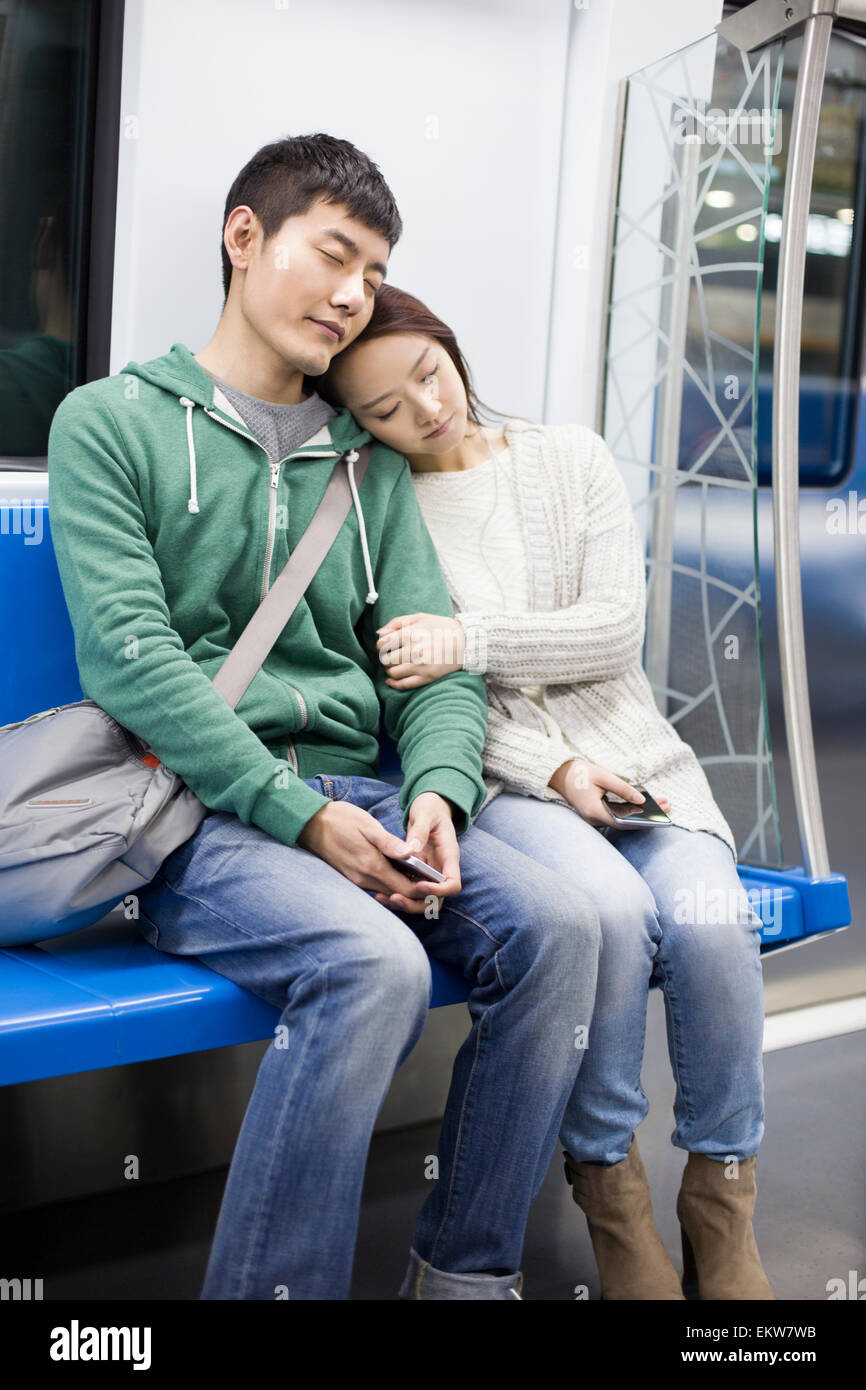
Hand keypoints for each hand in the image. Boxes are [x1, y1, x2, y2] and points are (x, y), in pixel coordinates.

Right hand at [296, 793, 459, 914]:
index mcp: (372, 866)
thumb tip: (411, 853)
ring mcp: (357, 881)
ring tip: (422, 877)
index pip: (405, 889)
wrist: (309, 824)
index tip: (437, 883)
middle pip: (398, 895)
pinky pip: (377, 887)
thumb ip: (389, 843)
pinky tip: (400, 872)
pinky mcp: (352, 878)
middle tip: (435, 882)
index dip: (424, 889)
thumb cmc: (340, 820)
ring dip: (404, 888)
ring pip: (388, 892)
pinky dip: (391, 883)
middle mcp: (364, 879)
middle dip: (417, 893)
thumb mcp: (367, 825)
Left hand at [373, 791, 460, 913]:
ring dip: (406, 903)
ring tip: (384, 898)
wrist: (430, 807)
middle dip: (417, 903)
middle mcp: (441, 869)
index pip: (452, 884)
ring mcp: (429, 873)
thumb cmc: (430, 808)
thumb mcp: (425, 814)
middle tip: (395, 898)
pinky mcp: (418, 873)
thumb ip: (420, 831)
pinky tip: (380, 893)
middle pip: (436, 899)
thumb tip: (412, 850)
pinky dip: (398, 894)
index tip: (420, 886)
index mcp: (449, 856)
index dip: (438, 890)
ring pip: (422, 899)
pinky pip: (410, 890)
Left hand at [375, 612, 464, 688]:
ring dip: (389, 671)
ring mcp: (420, 665)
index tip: (384, 647)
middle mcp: (414, 650)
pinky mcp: (427, 677)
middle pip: (385, 660)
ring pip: (392, 673)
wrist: (465, 642)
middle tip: (389, 657)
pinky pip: (403, 685)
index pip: (383, 644)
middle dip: (384, 659)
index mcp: (411, 634)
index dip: (380, 646)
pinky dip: (394, 684)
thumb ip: (397, 623)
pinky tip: (391, 681)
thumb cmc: (441, 627)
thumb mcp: (421, 618)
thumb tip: (379, 633)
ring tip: (393, 667)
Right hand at [548, 759, 670, 828]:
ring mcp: (595, 818)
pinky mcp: (597, 814)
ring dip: (641, 814)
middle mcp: (594, 819)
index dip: (642, 822)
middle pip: (625, 823)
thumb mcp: (604, 776)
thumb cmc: (580, 774)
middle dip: (647, 817)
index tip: (659, 817)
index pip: (622, 822)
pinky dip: (631, 812)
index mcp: (594, 811)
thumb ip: (623, 789)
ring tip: (661, 805)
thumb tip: (641, 799)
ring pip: (622, 820)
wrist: (560, 775)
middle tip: (667, 808)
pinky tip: (645, 805)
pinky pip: (617, 816)